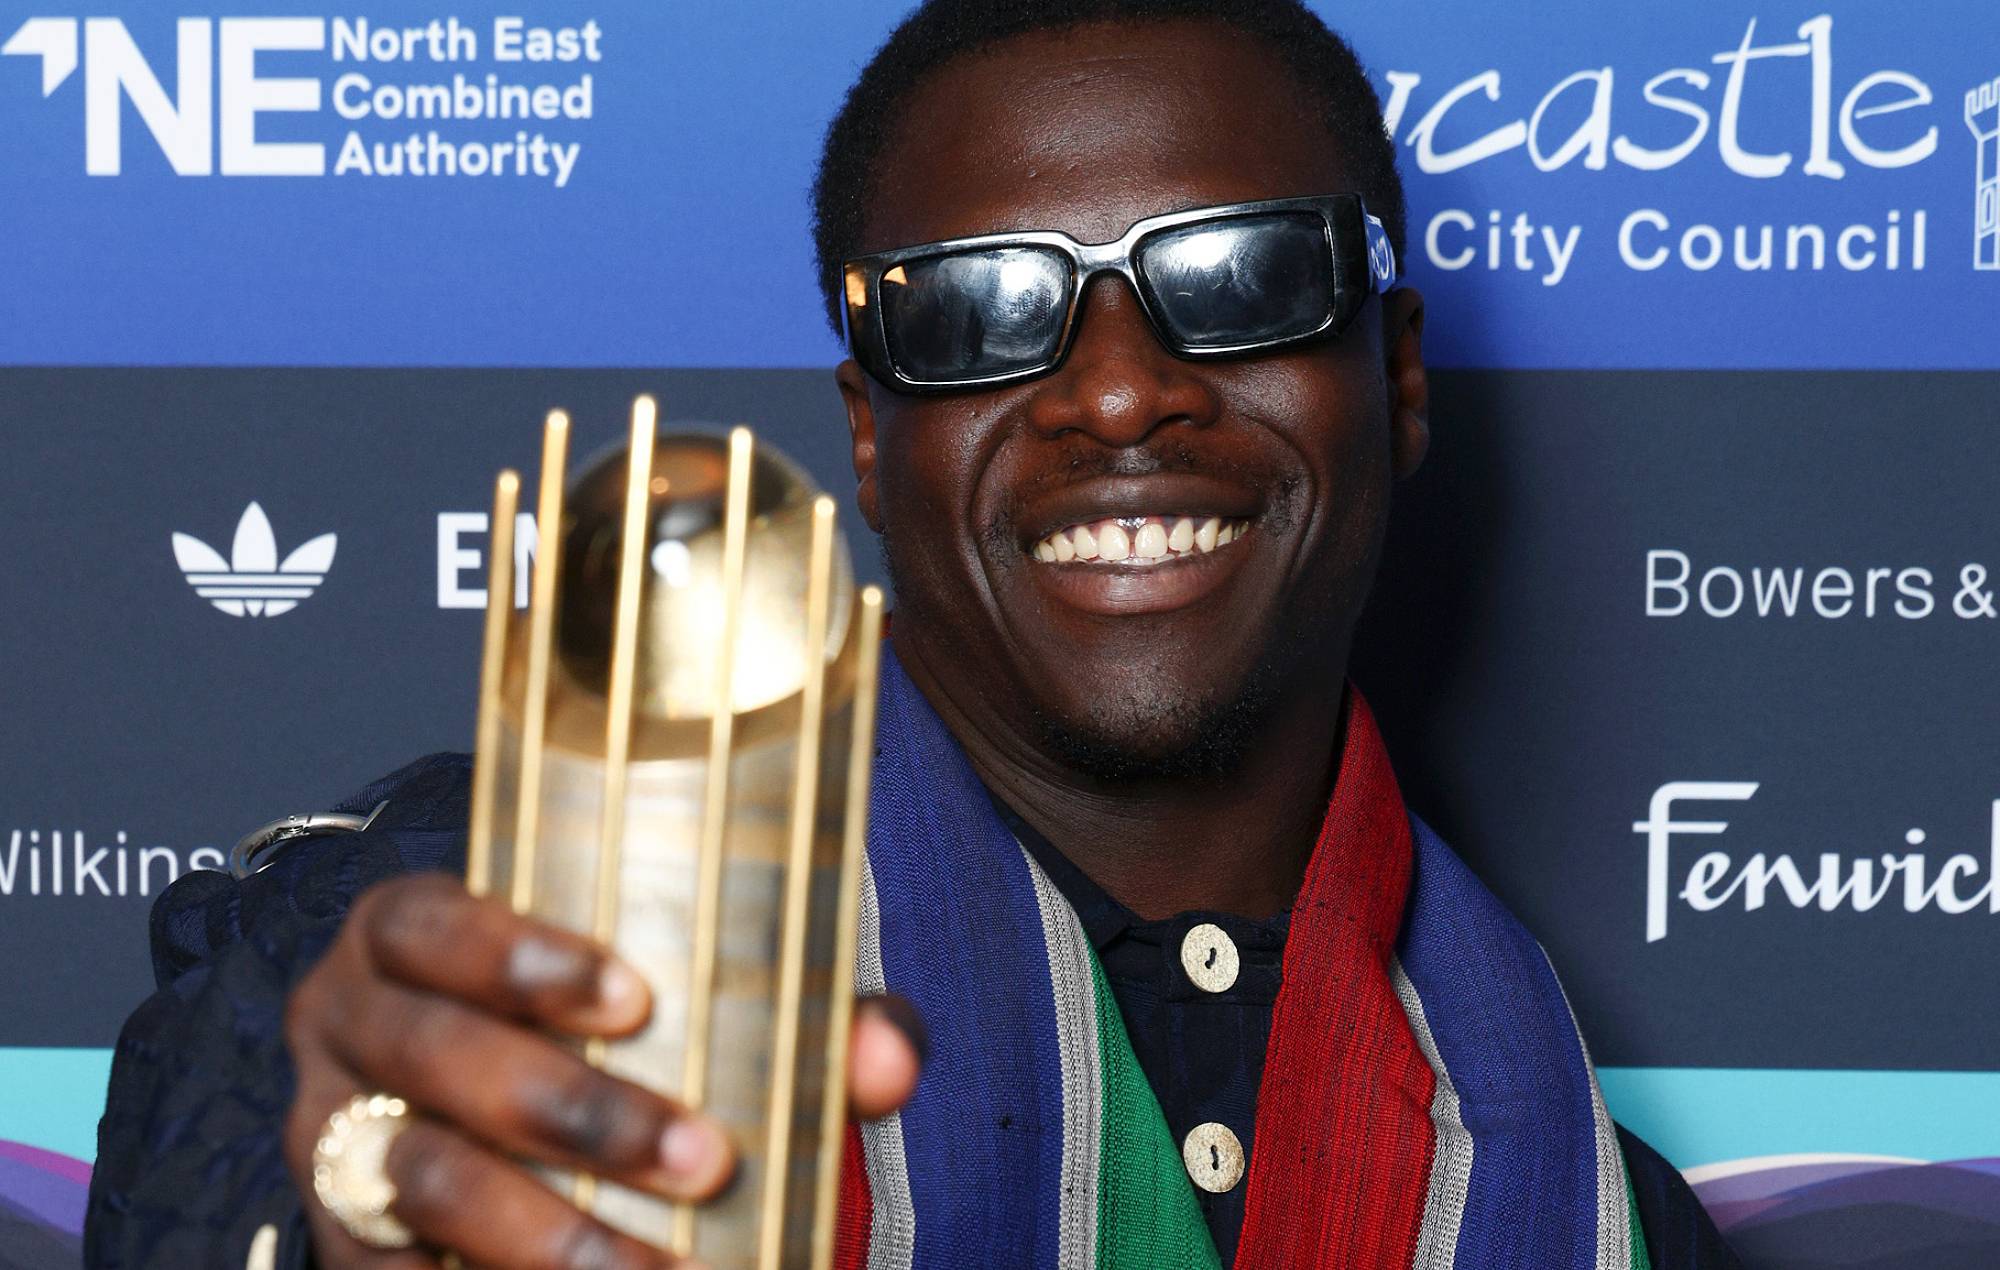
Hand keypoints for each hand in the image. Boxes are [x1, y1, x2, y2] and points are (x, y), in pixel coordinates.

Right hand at [283, 873, 922, 1267]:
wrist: (502, 1120)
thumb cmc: (602, 1029)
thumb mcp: (671, 995)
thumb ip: (790, 1013)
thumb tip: (889, 1057)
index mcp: (406, 932)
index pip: (430, 923)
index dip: (515, 955)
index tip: (637, 1000)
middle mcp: (346, 1025)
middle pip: (437, 1058)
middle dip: (578, 1112)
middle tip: (707, 1158)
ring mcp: (329, 1139)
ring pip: (423, 1182)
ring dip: (552, 1233)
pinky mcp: (341, 1242)